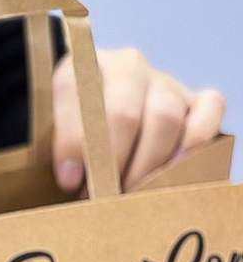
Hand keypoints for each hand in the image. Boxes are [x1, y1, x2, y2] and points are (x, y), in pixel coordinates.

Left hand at [52, 47, 225, 192]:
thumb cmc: (75, 132)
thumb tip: (71, 180)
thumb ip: (59, 148)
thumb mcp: (53, 132)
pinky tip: (174, 172)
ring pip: (165, 116)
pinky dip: (194, 145)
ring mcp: (163, 80)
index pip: (74, 93)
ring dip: (148, 165)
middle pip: (123, 112)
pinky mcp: (197, 98)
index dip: (72, 142)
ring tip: (131, 194)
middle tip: (103, 195)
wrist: (105, 115)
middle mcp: (125, 66)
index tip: (69, 180)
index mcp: (80, 67)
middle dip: (112, 162)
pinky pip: (209, 111)